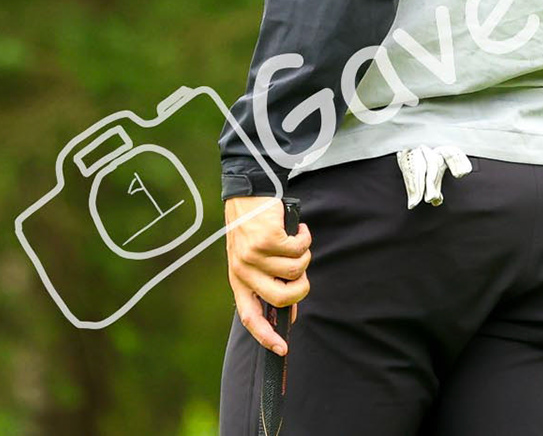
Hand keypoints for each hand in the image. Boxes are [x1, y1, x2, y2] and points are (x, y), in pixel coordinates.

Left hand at [224, 196, 311, 355]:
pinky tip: (297, 229)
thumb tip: (289, 311)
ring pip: (296, 270)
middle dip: (301, 288)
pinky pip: (299, 249)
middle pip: (282, 297)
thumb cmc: (253, 228)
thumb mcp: (253, 259)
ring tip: (296, 241)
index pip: (249, 316)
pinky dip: (304, 238)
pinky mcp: (267, 238)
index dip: (266, 336)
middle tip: (302, 274)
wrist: (247, 194)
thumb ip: (269, 283)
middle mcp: (244, 270)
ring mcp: (254, 255)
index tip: (281, 349)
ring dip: (304, 255)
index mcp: (238, 279)